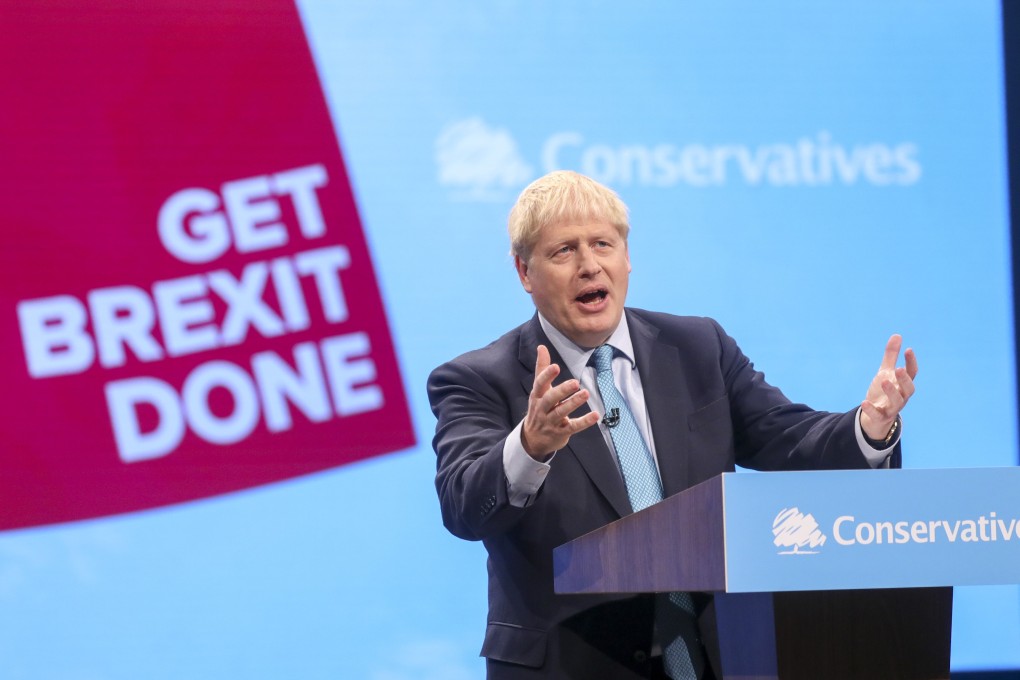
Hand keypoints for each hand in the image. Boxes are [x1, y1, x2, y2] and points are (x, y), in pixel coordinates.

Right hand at [520, 345, 600, 459]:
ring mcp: (551, 421)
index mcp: (536, 396)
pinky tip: (595, 415)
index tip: (556, 367)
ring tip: (586, 394)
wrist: (533, 439)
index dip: (547, 376)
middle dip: (562, 391)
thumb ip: (541, 368)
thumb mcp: (538, 390)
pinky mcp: (561, 432)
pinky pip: (573, 427)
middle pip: (550, 399)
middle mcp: (542, 409)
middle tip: (575, 383)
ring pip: (561, 412)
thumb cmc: (538, 409)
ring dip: (574, 403)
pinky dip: (584, 422)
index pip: (539, 384)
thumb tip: (541, 347)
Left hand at [860, 334, 917, 440]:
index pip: (912, 373)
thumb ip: (891, 356)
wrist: (876, 416)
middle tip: (899, 369)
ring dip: (891, 392)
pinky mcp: (881, 417)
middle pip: (908, 389)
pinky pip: (878, 414)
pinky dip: (871, 409)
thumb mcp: (886, 372)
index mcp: (903, 384)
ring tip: (883, 381)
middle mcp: (901, 396)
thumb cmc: (884, 391)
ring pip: (896, 402)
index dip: (911, 362)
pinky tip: (864, 402)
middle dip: (904, 380)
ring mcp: (892, 408)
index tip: (908, 349)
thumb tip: (897, 335)